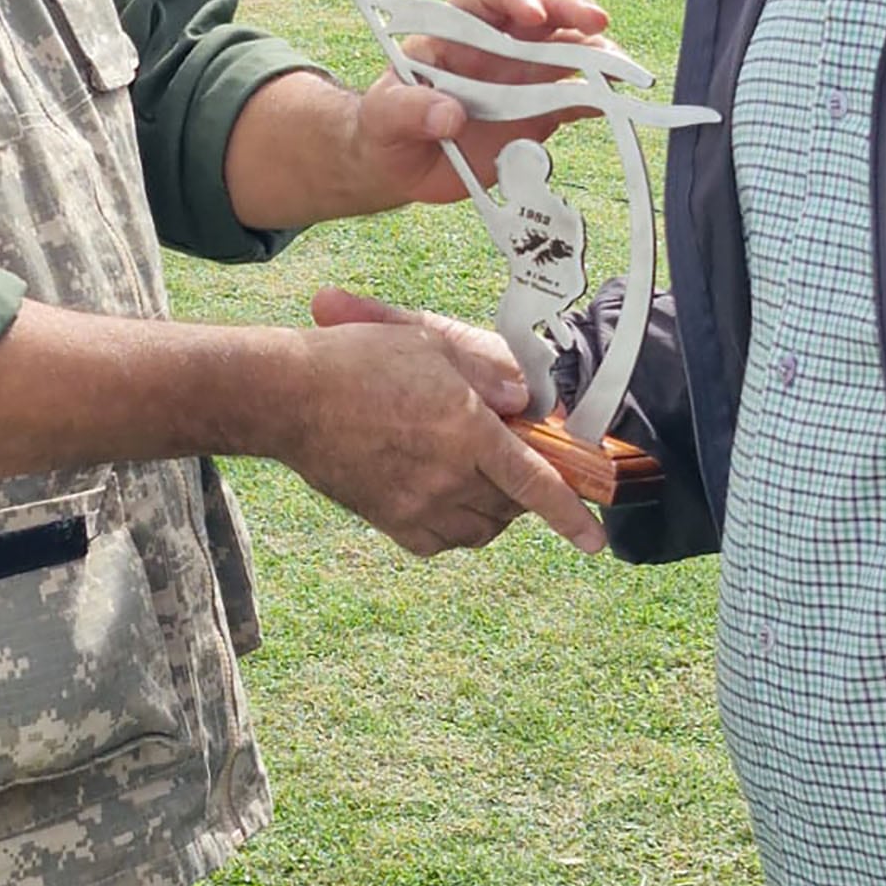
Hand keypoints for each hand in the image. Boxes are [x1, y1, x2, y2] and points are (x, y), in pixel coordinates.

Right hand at [297, 291, 604, 555]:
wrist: (290, 396)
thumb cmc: (359, 359)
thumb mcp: (432, 344)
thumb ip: (488, 372)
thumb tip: (527, 403)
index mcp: (466, 429)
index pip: (535, 482)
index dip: (570, 514)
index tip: (596, 540)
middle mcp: (448, 476)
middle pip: (510, 503)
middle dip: (521, 486)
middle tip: (506, 456)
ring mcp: (417, 505)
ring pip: (481, 528)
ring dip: (493, 509)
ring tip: (476, 475)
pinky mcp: (390, 521)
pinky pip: (442, 541)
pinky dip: (456, 527)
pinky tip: (445, 498)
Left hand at [352, 0, 611, 209]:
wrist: (403, 165)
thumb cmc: (386, 125)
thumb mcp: (383, 116)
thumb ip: (408, 110)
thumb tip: (447, 115)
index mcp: (458, 27)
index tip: (531, 12)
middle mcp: (500, 42)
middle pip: (544, 12)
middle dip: (571, 10)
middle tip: (597, 20)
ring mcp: (525, 76)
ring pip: (571, 50)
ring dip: (598, 54)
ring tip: (620, 69)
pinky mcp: (542, 112)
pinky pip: (577, 99)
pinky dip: (599, 99)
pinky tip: (616, 104)